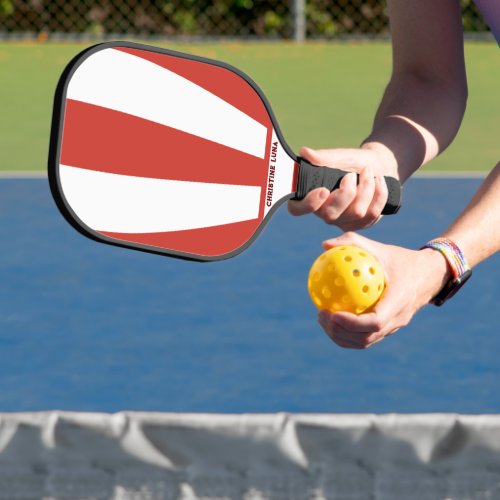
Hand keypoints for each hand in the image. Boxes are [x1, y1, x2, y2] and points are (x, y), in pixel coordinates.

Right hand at [288, 145, 397, 230]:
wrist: (379, 166)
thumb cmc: (354, 162)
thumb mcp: (341, 156)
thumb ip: (324, 157)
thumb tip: (305, 152)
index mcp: (311, 196)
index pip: (297, 209)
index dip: (308, 204)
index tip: (323, 190)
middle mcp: (324, 212)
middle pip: (330, 215)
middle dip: (346, 193)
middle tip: (351, 175)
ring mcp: (343, 221)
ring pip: (355, 213)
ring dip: (366, 188)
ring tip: (368, 172)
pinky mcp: (361, 224)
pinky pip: (372, 214)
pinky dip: (379, 193)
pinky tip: (379, 181)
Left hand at [316, 232, 450, 348]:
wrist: (429, 275)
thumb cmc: (401, 260)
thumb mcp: (380, 248)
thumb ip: (353, 243)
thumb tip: (325, 245)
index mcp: (399, 301)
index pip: (375, 322)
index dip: (352, 323)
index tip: (332, 313)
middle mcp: (398, 319)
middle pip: (366, 338)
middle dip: (340, 332)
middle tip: (321, 315)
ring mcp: (394, 327)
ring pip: (365, 342)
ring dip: (341, 336)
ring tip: (323, 319)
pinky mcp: (389, 329)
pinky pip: (366, 337)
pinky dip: (347, 334)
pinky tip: (332, 318)